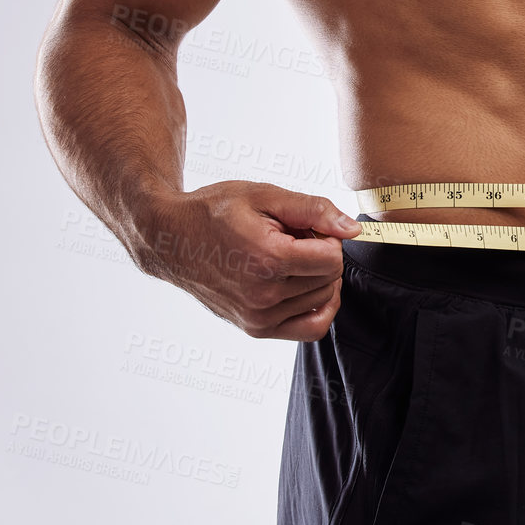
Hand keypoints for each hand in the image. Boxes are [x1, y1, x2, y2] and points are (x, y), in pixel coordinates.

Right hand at [138, 181, 363, 340]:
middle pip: (329, 278)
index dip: (327, 237)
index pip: (333, 258)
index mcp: (268, 259)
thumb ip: (314, 210)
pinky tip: (304, 285)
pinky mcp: (255, 329)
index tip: (305, 227)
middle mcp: (263, 295)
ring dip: (315, 278)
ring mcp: (258, 317)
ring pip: (323, 300)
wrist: (172, 240)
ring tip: (285, 258)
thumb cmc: (215, 212)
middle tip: (291, 239)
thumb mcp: (265, 195)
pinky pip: (311, 329)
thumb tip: (353, 230)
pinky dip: (317, 307)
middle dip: (320, 255)